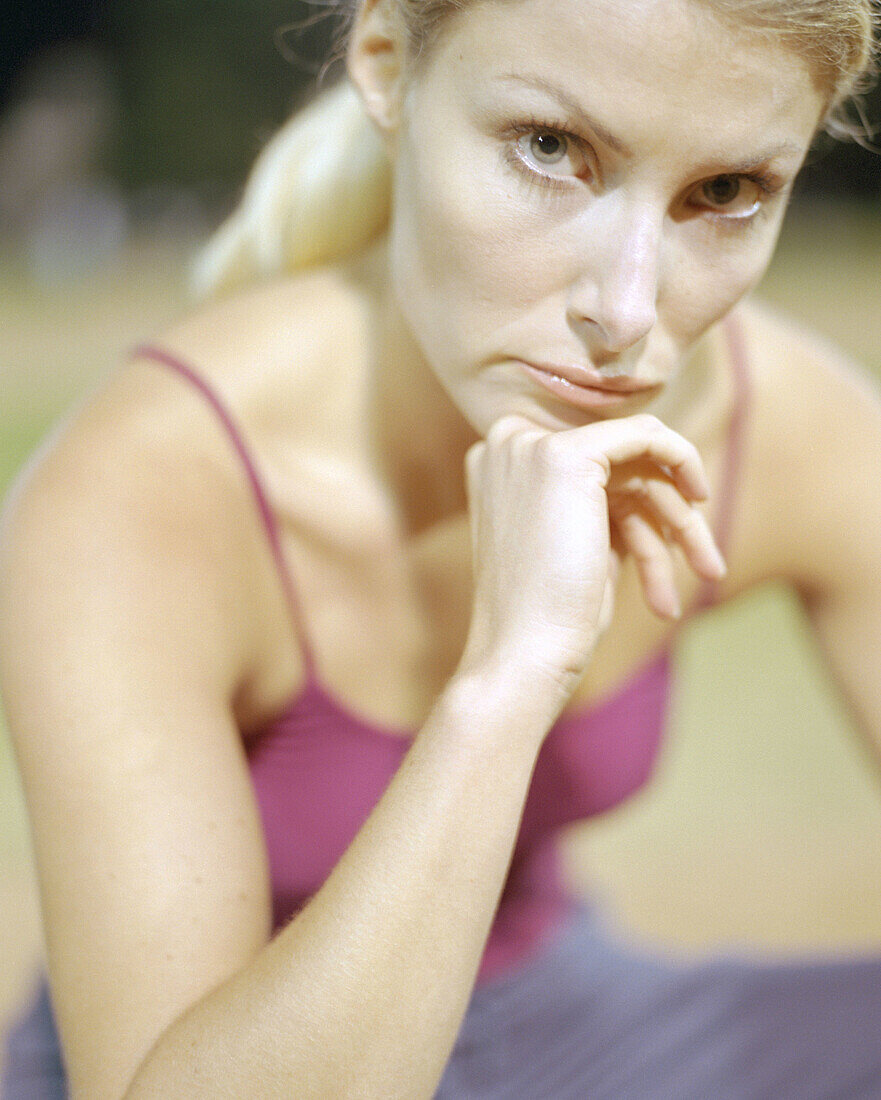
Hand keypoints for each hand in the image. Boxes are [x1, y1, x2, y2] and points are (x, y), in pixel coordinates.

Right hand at [459, 413, 724, 711]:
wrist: (525, 653)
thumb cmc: (552, 619)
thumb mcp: (579, 549)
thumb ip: (606, 509)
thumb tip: (665, 486)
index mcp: (501, 468)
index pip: (591, 470)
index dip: (639, 503)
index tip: (672, 546)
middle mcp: (508, 446)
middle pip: (617, 465)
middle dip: (668, 515)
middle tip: (707, 569)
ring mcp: (531, 446)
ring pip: (638, 459)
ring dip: (680, 516)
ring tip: (709, 572)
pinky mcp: (566, 455)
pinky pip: (647, 434)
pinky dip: (683, 458)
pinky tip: (701, 501)